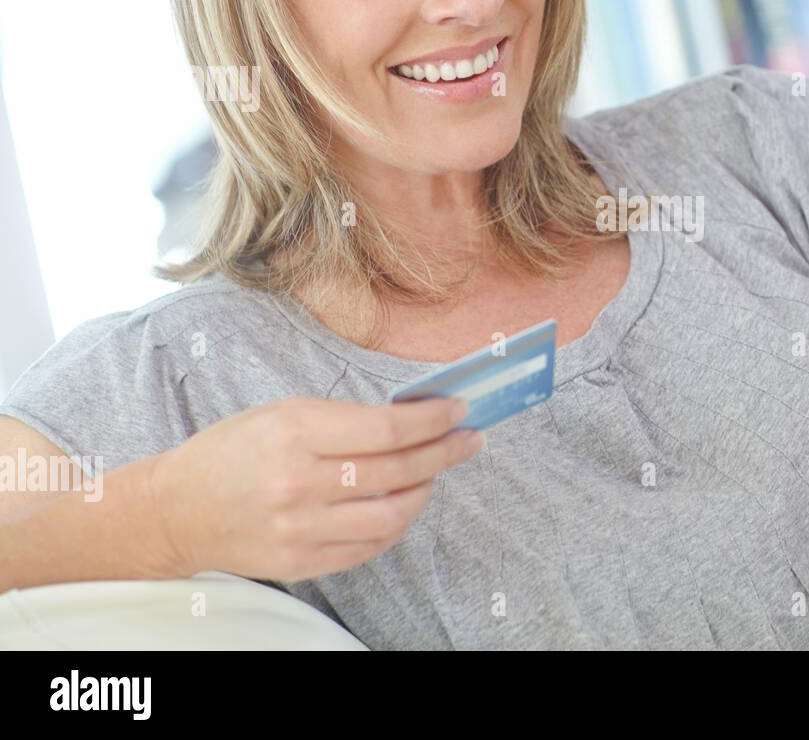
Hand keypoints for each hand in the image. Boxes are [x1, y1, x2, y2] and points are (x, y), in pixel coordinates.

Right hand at [148, 396, 483, 581]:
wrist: (175, 509)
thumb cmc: (231, 451)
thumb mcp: (283, 412)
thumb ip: (346, 417)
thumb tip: (413, 418)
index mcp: (294, 432)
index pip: (386, 428)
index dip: (433, 419)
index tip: (460, 410)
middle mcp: (298, 482)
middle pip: (396, 470)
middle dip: (444, 452)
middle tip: (468, 440)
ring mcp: (299, 528)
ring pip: (392, 516)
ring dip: (425, 492)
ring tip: (434, 473)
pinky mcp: (300, 562)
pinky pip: (369, 548)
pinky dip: (395, 526)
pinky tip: (402, 505)